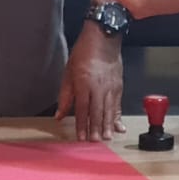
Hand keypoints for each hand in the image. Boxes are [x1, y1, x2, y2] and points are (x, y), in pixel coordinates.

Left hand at [56, 23, 125, 140]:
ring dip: (107, 126)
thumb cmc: (84, 52)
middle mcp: (99, 87)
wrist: (104, 37)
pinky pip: (118, 105)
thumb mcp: (69, 71)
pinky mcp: (119, 86)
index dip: (81, 125)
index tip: (80, 137)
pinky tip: (118, 126)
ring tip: (106, 138)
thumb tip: (59, 114)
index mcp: (84, 83)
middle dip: (95, 129)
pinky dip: (118, 116)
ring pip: (109, 110)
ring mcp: (111, 87)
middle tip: (94, 142)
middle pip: (97, 112)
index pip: (83, 109)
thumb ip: (65, 95)